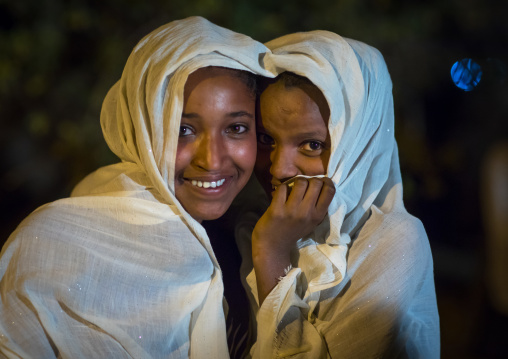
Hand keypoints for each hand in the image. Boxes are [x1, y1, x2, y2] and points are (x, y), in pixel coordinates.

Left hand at [251, 177, 334, 302]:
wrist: (273, 246)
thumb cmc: (294, 231)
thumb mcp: (312, 223)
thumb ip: (318, 207)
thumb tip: (324, 184)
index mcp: (318, 216)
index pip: (329, 191)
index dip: (326, 181)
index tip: (320, 181)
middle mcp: (306, 213)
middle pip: (316, 183)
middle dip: (311, 180)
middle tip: (305, 184)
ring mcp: (291, 211)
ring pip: (300, 182)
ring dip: (296, 181)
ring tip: (293, 188)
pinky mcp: (276, 209)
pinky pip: (283, 187)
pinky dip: (282, 187)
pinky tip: (281, 194)